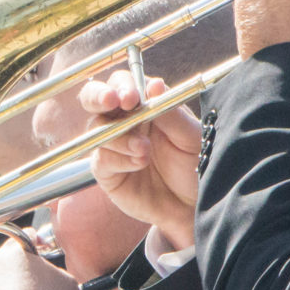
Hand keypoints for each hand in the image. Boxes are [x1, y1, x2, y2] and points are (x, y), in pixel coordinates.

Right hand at [78, 72, 200, 249]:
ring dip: (119, 136)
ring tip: (144, 150)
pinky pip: (100, 158)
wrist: (193, 206)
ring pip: (96, 129)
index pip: (122, 83)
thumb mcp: (190, 137)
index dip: (122, 85)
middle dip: (98, 96)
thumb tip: (154, 85)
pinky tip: (139, 163)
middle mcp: (123, 121)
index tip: (131, 96)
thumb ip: (171, 113)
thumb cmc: (195, 166)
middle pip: (95, 99)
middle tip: (111, 101)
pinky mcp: (107, 172)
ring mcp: (112, 146)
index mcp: (144, 106)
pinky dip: (118, 158)